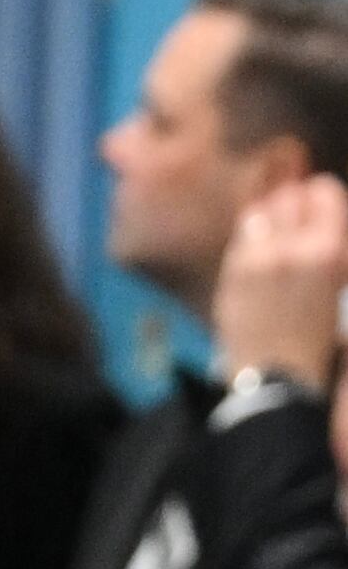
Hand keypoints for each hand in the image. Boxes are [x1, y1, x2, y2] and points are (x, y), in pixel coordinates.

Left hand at [215, 164, 347, 390]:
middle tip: (295, 227)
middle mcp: (293, 246)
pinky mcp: (232, 272)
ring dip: (268, 222)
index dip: (319, 198)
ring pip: (259, 213)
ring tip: (274, 244)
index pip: (323, 191)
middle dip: (293, 207)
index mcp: (329, 249)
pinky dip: (249, 243)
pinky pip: (240, 239)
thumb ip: (328, 245)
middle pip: (288, 196)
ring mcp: (258, 258)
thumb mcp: (338, 285)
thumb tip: (318, 213)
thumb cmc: (317, 336)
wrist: (279, 377)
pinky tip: (256, 262)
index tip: (316, 208)